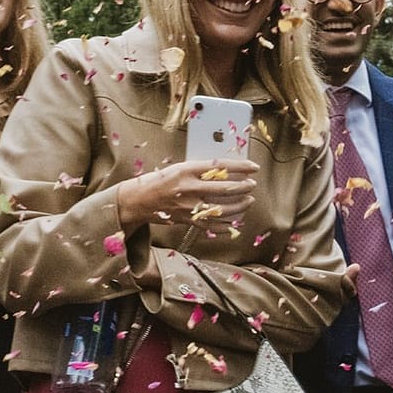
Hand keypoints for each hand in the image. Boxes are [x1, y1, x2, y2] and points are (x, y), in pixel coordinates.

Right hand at [116, 157, 259, 230]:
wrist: (138, 199)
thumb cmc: (160, 181)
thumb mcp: (179, 168)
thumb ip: (201, 170)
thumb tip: (228, 171)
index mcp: (186, 169)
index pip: (220, 166)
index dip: (240, 167)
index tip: (254, 167)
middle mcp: (188, 187)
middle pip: (225, 189)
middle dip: (244, 187)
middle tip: (252, 185)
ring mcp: (188, 206)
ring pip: (222, 208)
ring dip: (240, 206)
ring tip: (248, 201)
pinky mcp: (187, 219)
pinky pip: (212, 225)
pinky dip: (227, 225)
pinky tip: (235, 222)